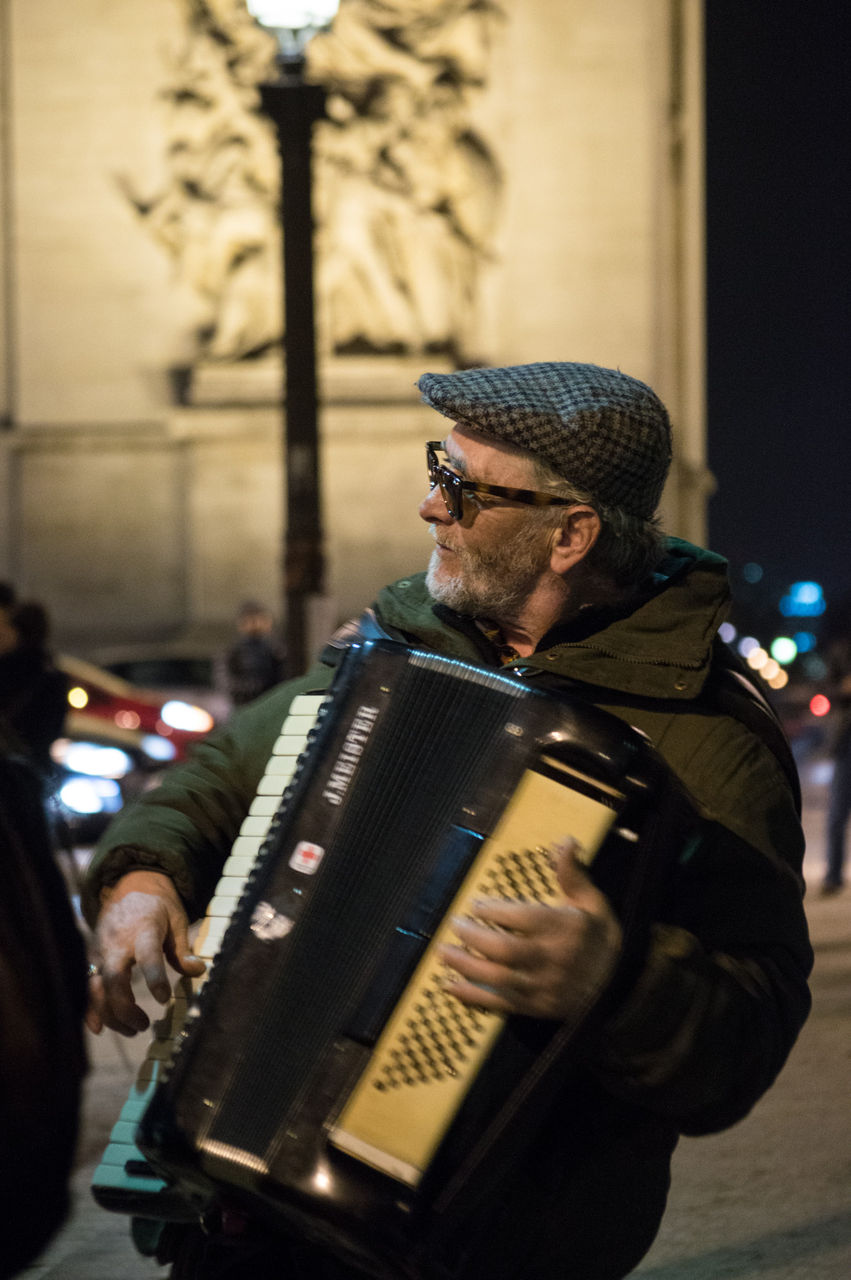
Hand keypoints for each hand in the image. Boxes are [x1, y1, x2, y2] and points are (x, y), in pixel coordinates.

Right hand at [85, 870, 204, 1036]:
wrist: (129, 886)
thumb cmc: (157, 906)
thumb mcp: (176, 920)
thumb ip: (183, 949)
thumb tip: (198, 970)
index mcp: (143, 929)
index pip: (147, 955)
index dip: (154, 978)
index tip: (163, 999)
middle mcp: (117, 942)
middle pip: (114, 979)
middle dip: (125, 1008)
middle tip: (144, 1024)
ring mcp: (100, 952)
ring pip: (97, 989)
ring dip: (111, 1014)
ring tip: (133, 1029)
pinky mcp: (92, 959)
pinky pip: (87, 987)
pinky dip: (90, 1009)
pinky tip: (100, 1028)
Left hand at [437, 839, 621, 1020]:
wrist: (619, 985)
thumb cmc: (599, 936)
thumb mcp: (591, 901)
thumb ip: (572, 874)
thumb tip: (565, 841)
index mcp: (564, 929)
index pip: (524, 919)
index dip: (496, 912)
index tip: (476, 905)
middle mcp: (552, 958)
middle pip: (505, 950)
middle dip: (474, 937)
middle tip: (453, 924)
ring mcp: (542, 986)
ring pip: (498, 978)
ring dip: (466, 965)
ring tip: (442, 952)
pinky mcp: (535, 1007)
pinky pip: (500, 1003)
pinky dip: (473, 996)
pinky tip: (450, 986)